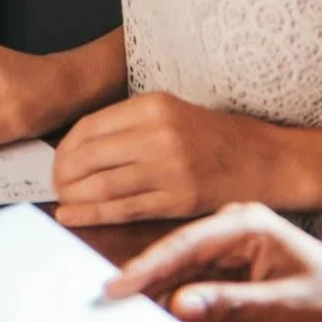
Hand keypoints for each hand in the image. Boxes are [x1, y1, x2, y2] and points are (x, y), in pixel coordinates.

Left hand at [50, 92, 295, 227]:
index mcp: (154, 105)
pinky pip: (125, 208)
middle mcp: (159, 132)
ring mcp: (170, 167)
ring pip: (104, 183)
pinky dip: (93, 214)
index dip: (65, 147)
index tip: (56, 160)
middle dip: (63, 172)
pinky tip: (73, 216)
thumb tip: (85, 145)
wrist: (268, 159)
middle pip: (91, 154)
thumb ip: (133, 124)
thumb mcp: (174, 113)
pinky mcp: (180, 198)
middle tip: (53, 185)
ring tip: (61, 201)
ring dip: (74, 195)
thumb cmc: (218, 138)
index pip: (91, 125)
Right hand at [105, 202, 321, 321]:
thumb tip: (179, 305)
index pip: (187, 244)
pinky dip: (173, 296)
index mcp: (247, 225)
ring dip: (153, 287)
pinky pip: (194, 280)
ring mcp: (232, 247)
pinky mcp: (232, 267)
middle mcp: (234, 228)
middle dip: (141, 274)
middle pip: (177, 252)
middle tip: (102, 299)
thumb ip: (232, 303)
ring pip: (181, 267)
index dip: (149, 266)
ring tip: (117, 307)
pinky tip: (151, 310)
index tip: (117, 288)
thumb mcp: (286, 307)